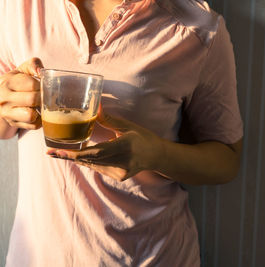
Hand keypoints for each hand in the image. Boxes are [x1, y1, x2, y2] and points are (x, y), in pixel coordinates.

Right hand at [0, 58, 43, 129]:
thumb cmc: (15, 83)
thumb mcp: (21, 70)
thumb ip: (32, 65)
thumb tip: (41, 72)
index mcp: (8, 83)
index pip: (31, 84)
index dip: (41, 85)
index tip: (43, 85)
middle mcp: (4, 98)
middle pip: (33, 99)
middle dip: (43, 97)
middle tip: (46, 96)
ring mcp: (7, 113)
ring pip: (30, 115)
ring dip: (40, 111)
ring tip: (40, 105)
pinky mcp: (14, 123)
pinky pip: (33, 125)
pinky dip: (39, 121)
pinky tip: (38, 114)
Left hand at [47, 109, 165, 181]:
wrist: (157, 156)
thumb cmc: (144, 138)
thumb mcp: (128, 126)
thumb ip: (109, 119)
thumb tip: (94, 107)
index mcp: (125, 146)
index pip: (95, 153)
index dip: (75, 154)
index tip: (58, 152)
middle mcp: (122, 161)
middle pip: (90, 161)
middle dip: (69, 157)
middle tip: (50, 153)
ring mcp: (120, 171)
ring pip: (93, 166)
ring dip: (78, 159)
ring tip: (60, 153)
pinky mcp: (119, 176)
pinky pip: (99, 169)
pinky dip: (89, 162)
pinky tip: (81, 156)